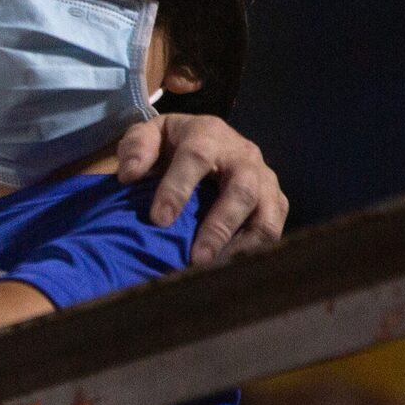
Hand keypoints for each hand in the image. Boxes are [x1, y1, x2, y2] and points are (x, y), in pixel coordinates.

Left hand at [115, 113, 287, 262]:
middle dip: (219, 227)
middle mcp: (243, 155)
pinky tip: (229, 269)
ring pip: (266, 215)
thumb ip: (136, 148)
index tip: (159, 220)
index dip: (178, 189)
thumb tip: (129, 174)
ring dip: (243, 246)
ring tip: (216, 271)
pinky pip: (274, 228)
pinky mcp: (275, 200)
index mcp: (208, 133)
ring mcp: (264, 179)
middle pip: (242, 190)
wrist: (206, 140)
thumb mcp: (149, 134)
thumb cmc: (171, 144)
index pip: (196, 157)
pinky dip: (256, 251)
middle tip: (197, 258)